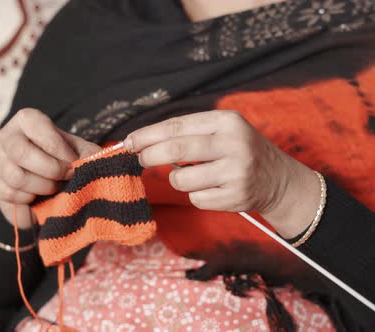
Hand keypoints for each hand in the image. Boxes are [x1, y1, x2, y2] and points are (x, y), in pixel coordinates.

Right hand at [0, 108, 99, 227]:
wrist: (44, 180)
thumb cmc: (63, 160)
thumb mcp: (79, 152)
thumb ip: (90, 154)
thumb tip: (103, 158)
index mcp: (27, 120)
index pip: (37, 126)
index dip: (57, 148)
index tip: (72, 163)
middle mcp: (6, 135)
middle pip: (20, 153)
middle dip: (49, 170)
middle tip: (65, 178)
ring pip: (15, 177)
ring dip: (41, 187)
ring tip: (53, 187)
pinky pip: (8, 194)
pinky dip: (28, 199)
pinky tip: (37, 194)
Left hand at [124, 110, 320, 237]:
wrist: (279, 180)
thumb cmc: (240, 152)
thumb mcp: (222, 131)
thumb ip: (188, 133)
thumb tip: (141, 142)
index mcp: (227, 121)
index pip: (176, 126)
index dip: (148, 135)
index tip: (129, 141)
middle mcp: (234, 144)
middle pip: (176, 150)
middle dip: (150, 156)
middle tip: (140, 160)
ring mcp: (236, 172)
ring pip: (181, 179)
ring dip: (178, 180)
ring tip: (194, 176)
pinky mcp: (235, 196)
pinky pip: (196, 198)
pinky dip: (196, 195)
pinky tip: (213, 188)